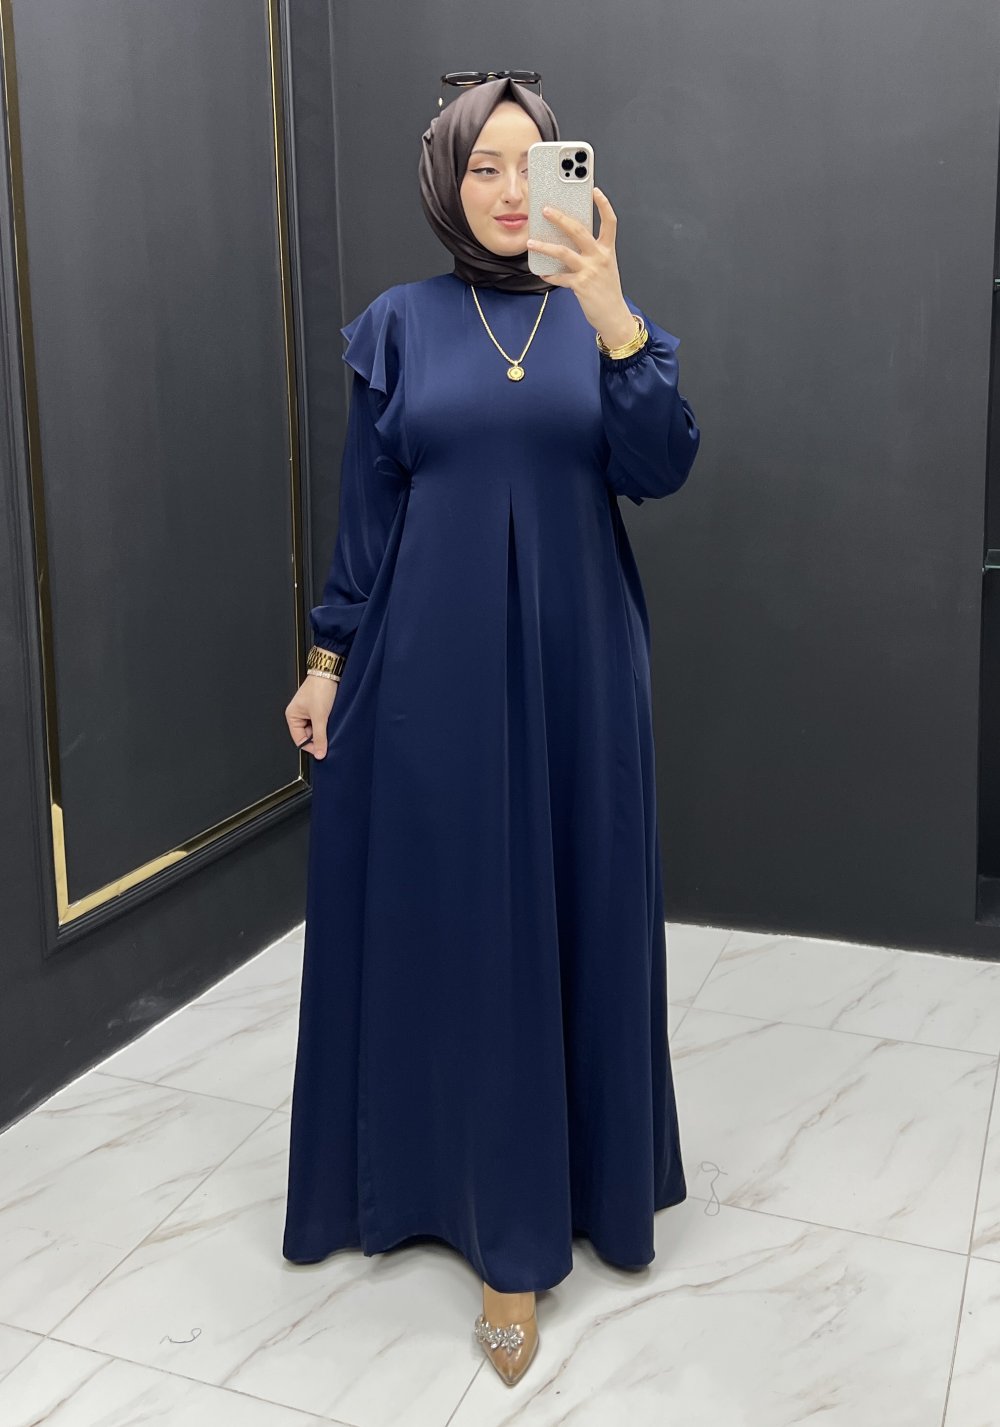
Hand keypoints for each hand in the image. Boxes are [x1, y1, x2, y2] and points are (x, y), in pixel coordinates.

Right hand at [285, 675, 337, 758]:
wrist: (329, 673)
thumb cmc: (319, 688)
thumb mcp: (320, 716)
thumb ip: (320, 737)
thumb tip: (320, 753)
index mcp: (292, 716)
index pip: (299, 740)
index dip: (311, 747)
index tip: (322, 751)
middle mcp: (298, 714)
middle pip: (307, 735)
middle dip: (318, 737)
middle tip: (328, 736)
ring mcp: (307, 711)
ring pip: (315, 729)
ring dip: (323, 730)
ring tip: (329, 723)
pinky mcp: (317, 708)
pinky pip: (320, 722)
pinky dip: (325, 723)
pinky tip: (330, 720)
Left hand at [525, 187, 636, 347]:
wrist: (613, 316)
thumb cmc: (607, 291)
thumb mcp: (604, 266)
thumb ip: (591, 252)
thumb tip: (568, 240)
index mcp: (607, 250)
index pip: (609, 222)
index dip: (603, 205)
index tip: (594, 190)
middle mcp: (600, 257)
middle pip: (579, 230)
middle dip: (560, 218)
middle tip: (546, 210)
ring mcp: (590, 270)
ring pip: (563, 252)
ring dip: (544, 246)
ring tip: (531, 243)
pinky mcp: (580, 285)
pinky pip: (559, 277)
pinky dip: (549, 274)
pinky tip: (542, 272)